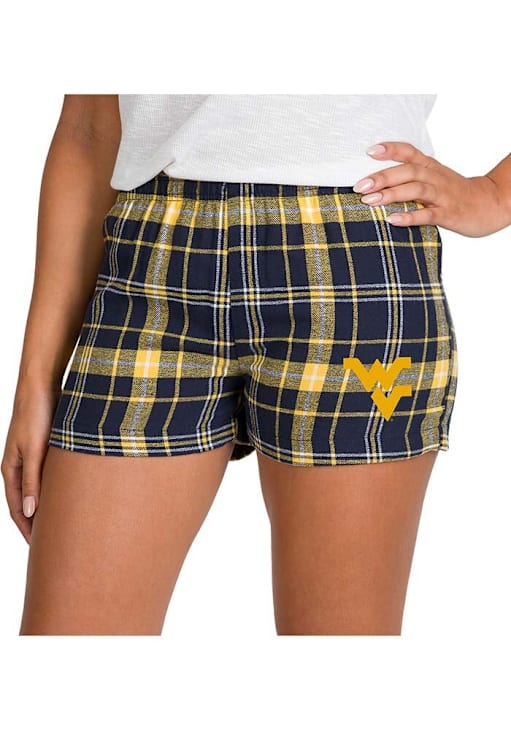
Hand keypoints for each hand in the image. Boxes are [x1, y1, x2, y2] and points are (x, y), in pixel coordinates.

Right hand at [1, 383, 60, 543]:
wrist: (43, 385)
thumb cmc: (35, 414)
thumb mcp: (34, 450)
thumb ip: (33, 480)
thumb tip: (31, 512)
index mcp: (12, 470)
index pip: (18, 509)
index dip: (27, 529)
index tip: (40, 549)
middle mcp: (22, 466)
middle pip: (29, 503)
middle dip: (38, 524)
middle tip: (54, 544)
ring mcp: (34, 458)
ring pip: (41, 490)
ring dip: (49, 508)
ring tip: (65, 526)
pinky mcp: (48, 449)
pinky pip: (51, 477)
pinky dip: (58, 490)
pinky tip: (72, 497)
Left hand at [352, 141, 510, 236]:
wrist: (489, 203)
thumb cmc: (454, 192)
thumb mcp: (434, 178)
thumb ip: (410, 178)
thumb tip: (376, 182)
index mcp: (430, 167)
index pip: (409, 152)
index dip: (390, 150)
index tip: (370, 151)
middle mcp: (435, 177)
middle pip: (407, 172)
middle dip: (382, 177)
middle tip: (360, 186)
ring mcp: (442, 195)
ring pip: (416, 190)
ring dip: (392, 194)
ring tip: (370, 201)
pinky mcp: (448, 214)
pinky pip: (428, 214)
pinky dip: (410, 216)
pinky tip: (393, 220)